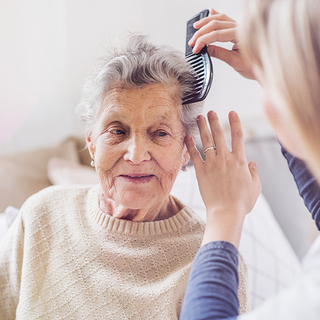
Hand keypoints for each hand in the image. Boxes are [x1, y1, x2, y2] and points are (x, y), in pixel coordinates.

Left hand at [185, 111, 260, 247]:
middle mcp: (225, 158)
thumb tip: (253, 163)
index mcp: (240, 160)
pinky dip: (190, 145)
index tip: (231, 112)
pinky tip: (187, 137)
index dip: (235, 122)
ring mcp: (212, 164)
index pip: (238, 135)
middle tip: (211, 111)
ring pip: (206, 140)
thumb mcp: (255, 186)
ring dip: (202, 127)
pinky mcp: (201, 171)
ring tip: (199, 117)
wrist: (226, 212)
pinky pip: (194, 154)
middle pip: (219, 134)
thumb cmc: (242, 201)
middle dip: (215, 120)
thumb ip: (254, 173)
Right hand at [188, 8, 255, 79]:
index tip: (195, 48)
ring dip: (206, 22)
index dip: (203, 41)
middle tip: (192, 42)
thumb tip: (206, 49)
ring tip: (196, 27)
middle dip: (201, 33)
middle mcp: (240, 28)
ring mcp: (239, 27)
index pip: (216, 34)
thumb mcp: (235, 62)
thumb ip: (220, 53)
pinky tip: (211, 12)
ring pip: (220, 19)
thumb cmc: (254, 66)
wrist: (266, 67)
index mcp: (240, 35)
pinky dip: (217, 15)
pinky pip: (226, 18)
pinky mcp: (238, 29)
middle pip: (216, 24)